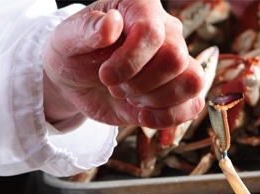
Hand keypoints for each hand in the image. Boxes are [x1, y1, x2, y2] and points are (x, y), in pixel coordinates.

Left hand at [42, 0, 205, 128]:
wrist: (76, 81)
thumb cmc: (73, 53)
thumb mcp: (66, 38)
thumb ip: (86, 29)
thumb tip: (112, 24)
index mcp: (140, 9)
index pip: (153, 32)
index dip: (130, 60)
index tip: (106, 75)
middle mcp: (166, 32)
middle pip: (176, 58)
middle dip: (140, 82)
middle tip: (114, 86)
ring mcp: (175, 64)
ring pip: (192, 82)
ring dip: (156, 99)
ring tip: (130, 98)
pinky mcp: (177, 92)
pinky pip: (193, 105)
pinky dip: (167, 117)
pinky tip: (143, 114)